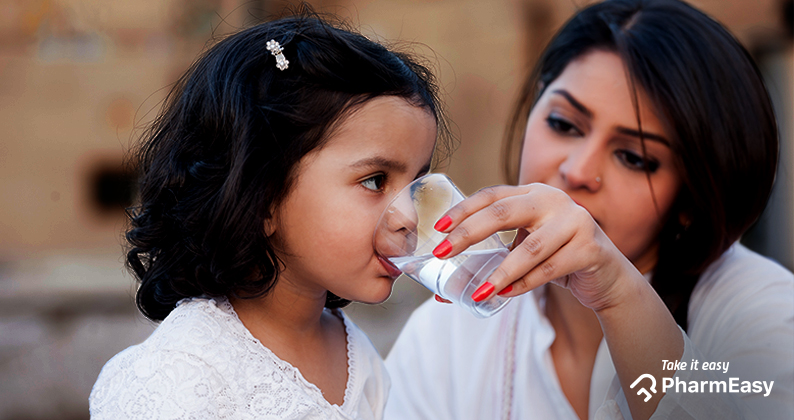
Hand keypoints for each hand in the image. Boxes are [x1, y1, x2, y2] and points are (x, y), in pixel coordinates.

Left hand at [432, 183, 640, 311]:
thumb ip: (494, 255)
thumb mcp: (526, 246)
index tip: (438, 228)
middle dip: (468, 233)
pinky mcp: (590, 248)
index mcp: (533, 193)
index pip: (491, 195)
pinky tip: (505, 294)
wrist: (607, 277)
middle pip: (503, 212)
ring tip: (478, 292)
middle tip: (442, 253)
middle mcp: (553, 200)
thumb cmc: (557, 259)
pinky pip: (550, 269)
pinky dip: (524, 284)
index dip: (463, 210)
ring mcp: (575, 222)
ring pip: (529, 248)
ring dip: (500, 273)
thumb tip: (443, 290)